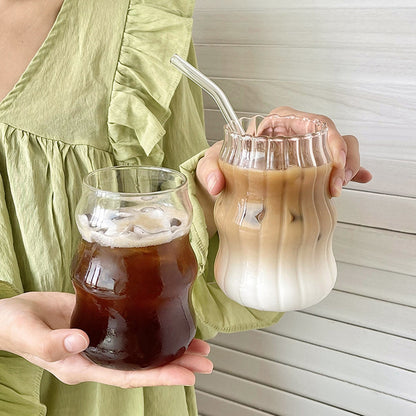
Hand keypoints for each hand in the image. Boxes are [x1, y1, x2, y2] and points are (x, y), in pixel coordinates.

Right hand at [0, 292, 212, 387]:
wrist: (12, 314)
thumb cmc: (15, 326)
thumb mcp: (29, 335)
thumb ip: (51, 343)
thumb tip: (82, 342)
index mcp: (83, 366)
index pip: (128, 376)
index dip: (158, 376)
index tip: (186, 376)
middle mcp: (99, 356)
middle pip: (143, 364)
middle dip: (175, 364)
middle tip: (205, 360)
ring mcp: (103, 338)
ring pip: (143, 347)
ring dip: (171, 347)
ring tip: (198, 345)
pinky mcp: (103, 319)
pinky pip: (133, 327)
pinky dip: (154, 327)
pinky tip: (169, 322)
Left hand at [197, 106, 371, 196]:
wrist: (227, 179)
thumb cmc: (224, 163)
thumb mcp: (213, 162)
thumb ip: (209, 169)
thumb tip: (216, 185)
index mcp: (279, 123)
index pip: (315, 122)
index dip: (331, 141)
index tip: (333, 165)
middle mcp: (295, 133)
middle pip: (332, 136)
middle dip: (343, 159)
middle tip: (336, 186)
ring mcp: (305, 149)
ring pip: (339, 148)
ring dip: (347, 167)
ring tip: (338, 189)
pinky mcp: (309, 165)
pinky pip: (336, 164)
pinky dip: (349, 171)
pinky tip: (360, 179)